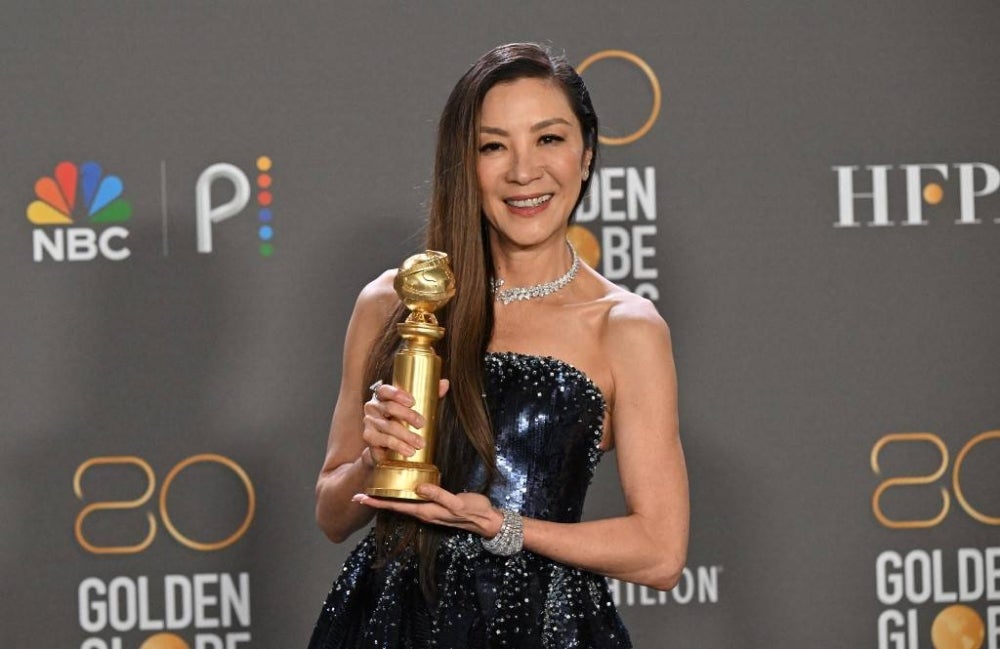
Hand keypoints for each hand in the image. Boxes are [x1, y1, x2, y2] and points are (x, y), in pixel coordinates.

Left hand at [352, 484, 502, 537]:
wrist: (487, 520)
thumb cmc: (473, 510)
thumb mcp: (457, 503)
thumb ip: (439, 496)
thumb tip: (419, 488)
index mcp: (426, 511)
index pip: (396, 506)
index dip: (377, 502)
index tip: (359, 498)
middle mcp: (424, 512)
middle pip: (395, 507)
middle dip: (377, 501)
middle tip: (358, 494)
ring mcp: (428, 511)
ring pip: (403, 505)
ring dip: (387, 500)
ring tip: (373, 492)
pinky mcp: (434, 507)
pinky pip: (413, 502)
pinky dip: (401, 497)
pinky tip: (400, 491)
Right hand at [362, 379, 449, 465]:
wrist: (385, 447)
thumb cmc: (401, 422)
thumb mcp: (414, 409)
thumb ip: (429, 395)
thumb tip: (444, 383)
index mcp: (382, 396)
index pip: (385, 390)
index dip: (398, 394)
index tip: (413, 402)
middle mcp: (372, 407)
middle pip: (389, 407)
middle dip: (408, 416)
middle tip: (422, 424)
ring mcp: (369, 422)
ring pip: (388, 427)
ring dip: (406, 436)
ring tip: (420, 444)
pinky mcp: (369, 438)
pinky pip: (383, 441)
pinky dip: (397, 446)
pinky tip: (408, 451)